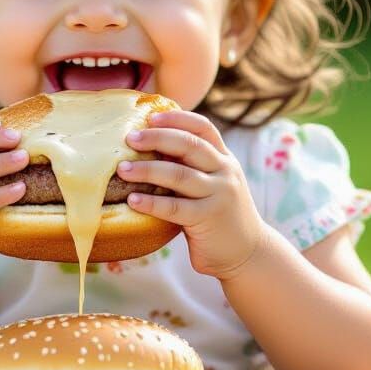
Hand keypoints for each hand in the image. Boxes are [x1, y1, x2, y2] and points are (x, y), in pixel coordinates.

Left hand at [117, 109, 265, 280]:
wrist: (248, 252)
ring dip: (147, 170)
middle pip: (189, 145)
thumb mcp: (213, 183)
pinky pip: (175, 208)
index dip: (177, 118)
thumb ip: (192, 166)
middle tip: (129, 139)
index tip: (150, 117)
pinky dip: (152, 203)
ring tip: (122, 169)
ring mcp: (219, 194)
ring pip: (179, 175)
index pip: (203, 128)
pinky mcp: (208, 219)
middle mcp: (225, 172)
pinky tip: (132, 201)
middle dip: (157, 138)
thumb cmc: (218, 214)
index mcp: (224, 158)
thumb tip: (149, 147)